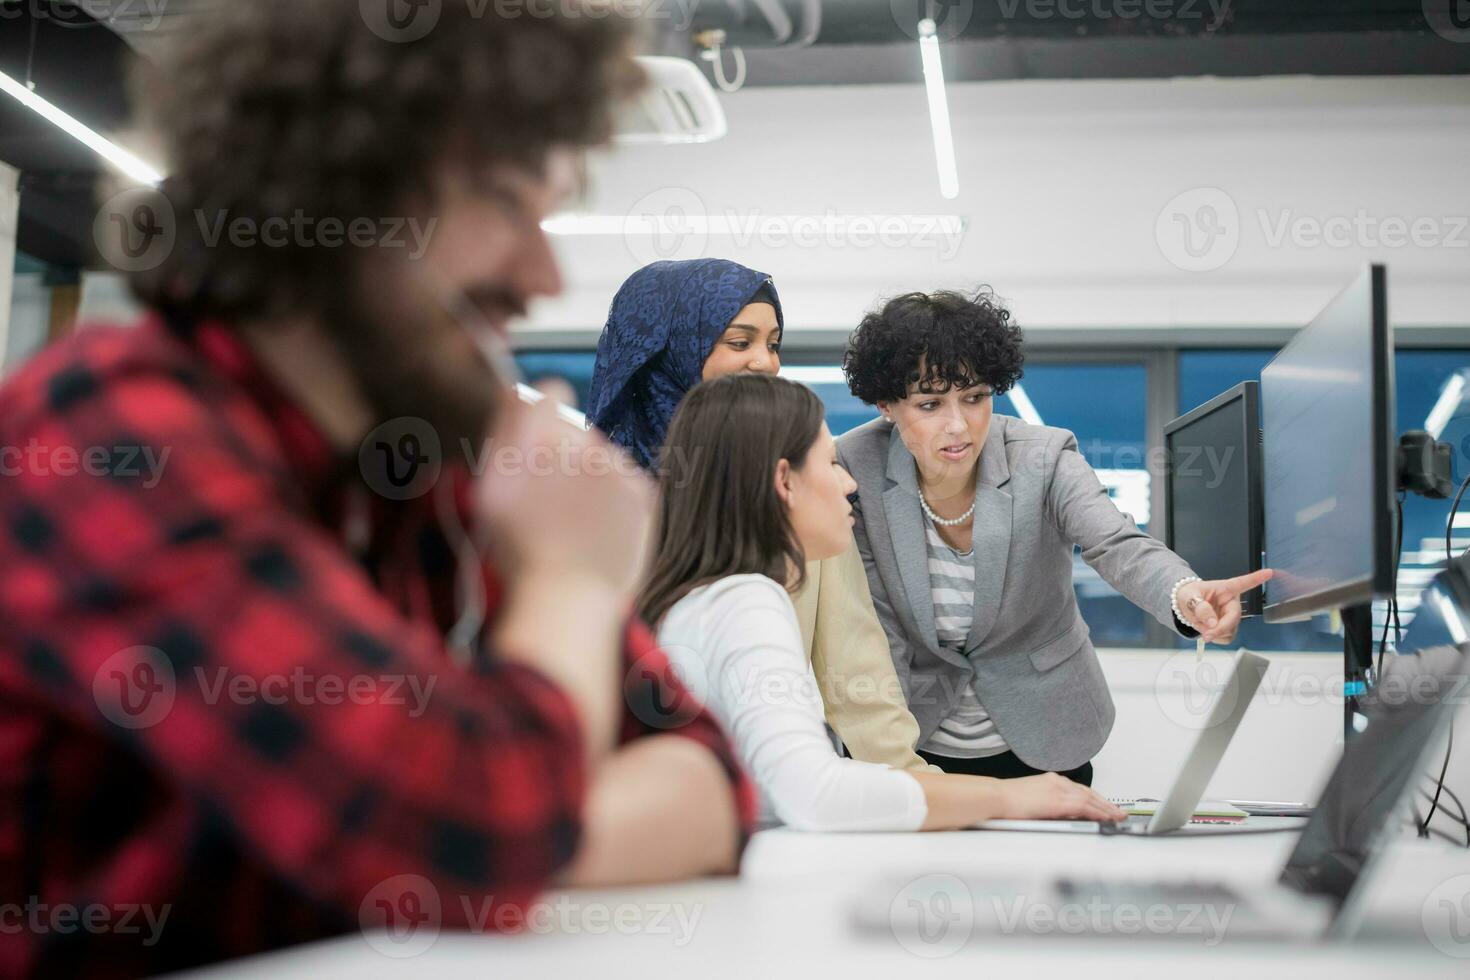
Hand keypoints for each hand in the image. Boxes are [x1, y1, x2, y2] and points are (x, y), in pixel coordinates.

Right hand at [474, 390, 655, 602]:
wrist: (569, 601)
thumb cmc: (521, 554)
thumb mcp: (491, 492)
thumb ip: (504, 432)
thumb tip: (516, 388)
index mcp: (533, 441)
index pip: (549, 392)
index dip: (543, 414)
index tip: (538, 444)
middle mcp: (577, 445)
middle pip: (575, 430)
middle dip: (564, 454)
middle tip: (553, 503)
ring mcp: (615, 467)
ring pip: (602, 456)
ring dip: (591, 479)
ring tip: (577, 525)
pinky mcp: (642, 490)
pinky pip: (626, 481)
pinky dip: (616, 501)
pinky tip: (600, 531)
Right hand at [996, 773, 1127, 822]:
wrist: (995, 798)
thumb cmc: (1004, 802)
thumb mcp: (1029, 800)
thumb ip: (1046, 805)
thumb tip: (1057, 817)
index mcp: (1049, 780)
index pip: (1078, 789)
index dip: (1094, 798)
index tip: (1103, 805)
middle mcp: (1056, 782)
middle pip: (1088, 792)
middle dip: (1105, 803)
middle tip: (1118, 812)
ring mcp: (1058, 790)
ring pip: (1090, 799)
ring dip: (1106, 808)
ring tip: (1118, 817)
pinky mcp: (1059, 801)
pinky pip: (1085, 807)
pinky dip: (1098, 812)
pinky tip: (1106, 818)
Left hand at [1176, 569, 1274, 644]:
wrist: (1184, 605)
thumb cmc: (1188, 595)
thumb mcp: (1189, 597)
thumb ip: (1200, 608)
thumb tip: (1212, 622)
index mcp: (1225, 589)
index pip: (1243, 583)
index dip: (1256, 578)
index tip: (1269, 572)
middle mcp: (1231, 603)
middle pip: (1234, 619)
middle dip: (1220, 629)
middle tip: (1206, 635)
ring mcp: (1230, 616)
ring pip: (1230, 631)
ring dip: (1216, 634)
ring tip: (1202, 626)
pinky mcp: (1228, 627)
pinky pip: (1226, 638)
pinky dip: (1215, 638)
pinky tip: (1207, 631)